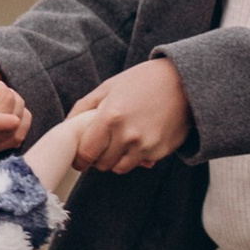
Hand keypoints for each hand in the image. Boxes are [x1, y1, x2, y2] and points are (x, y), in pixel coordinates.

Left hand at [62, 58, 191, 173]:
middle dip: (98, 158)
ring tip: (120, 143)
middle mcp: (127, 135)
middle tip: (101, 148)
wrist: (183, 82)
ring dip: (116, 160)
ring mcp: (145, 146)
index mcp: (110, 117)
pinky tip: (139, 140)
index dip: (80, 158)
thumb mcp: (109, 87)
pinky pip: (140, 163)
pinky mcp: (160, 152)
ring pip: (119, 168)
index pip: (86, 153)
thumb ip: (84, 107)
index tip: (80, 158)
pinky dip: (135, 157)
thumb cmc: (142, 81)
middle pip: (102, 164)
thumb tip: (66, 126)